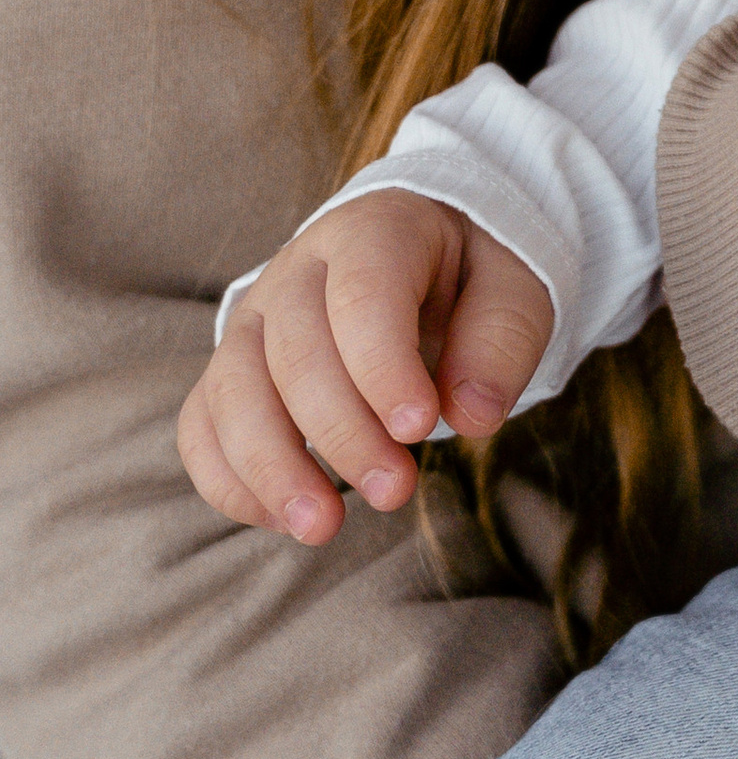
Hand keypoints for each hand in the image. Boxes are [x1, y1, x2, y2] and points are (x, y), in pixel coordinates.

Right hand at [177, 193, 555, 544]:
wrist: (425, 251)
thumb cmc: (472, 275)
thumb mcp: (514, 288)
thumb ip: (500, 343)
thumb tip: (473, 416)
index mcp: (373, 231)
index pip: (361, 296)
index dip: (383, 368)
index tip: (421, 428)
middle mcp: (298, 269)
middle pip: (295, 352)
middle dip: (342, 433)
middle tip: (395, 491)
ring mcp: (255, 318)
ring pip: (233, 390)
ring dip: (270, 468)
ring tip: (322, 528)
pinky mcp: (233, 369)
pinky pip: (202, 424)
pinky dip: (228, 478)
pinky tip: (282, 518)